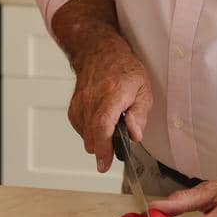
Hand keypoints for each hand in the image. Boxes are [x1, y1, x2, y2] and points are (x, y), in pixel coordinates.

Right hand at [66, 39, 153, 173]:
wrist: (99, 53)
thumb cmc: (123, 69)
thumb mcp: (144, 89)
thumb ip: (140, 114)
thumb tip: (135, 135)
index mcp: (112, 93)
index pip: (102, 125)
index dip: (103, 148)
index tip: (105, 163)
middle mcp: (92, 99)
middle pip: (92, 136)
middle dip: (104, 150)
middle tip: (115, 148)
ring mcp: (79, 104)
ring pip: (86, 137)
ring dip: (99, 139)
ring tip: (111, 126)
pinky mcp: (73, 109)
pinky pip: (81, 131)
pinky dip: (91, 132)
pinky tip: (101, 122)